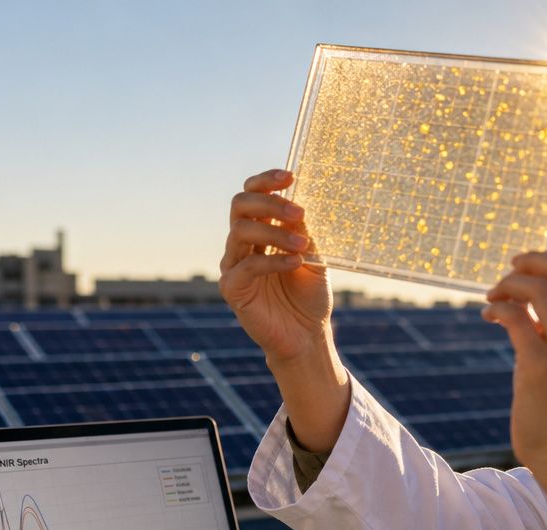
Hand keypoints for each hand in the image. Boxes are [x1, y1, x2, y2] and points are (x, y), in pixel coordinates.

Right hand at [221, 169, 348, 451]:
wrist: (306, 336)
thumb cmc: (309, 296)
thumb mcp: (313, 256)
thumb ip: (303, 231)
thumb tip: (300, 203)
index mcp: (260, 231)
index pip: (252, 195)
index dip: (266, 181)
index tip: (290, 176)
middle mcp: (242, 244)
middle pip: (240, 205)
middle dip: (268, 202)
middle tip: (298, 211)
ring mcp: (233, 265)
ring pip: (241, 232)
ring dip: (274, 232)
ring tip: (303, 244)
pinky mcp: (232, 289)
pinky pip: (247, 266)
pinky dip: (273, 260)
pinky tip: (296, 262)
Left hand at [483, 251, 546, 529]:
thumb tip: (533, 276)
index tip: (527, 266)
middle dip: (530, 260)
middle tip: (508, 271)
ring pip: (537, 289)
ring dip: (507, 284)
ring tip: (494, 297)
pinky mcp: (541, 368)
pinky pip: (515, 317)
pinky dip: (497, 307)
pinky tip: (489, 316)